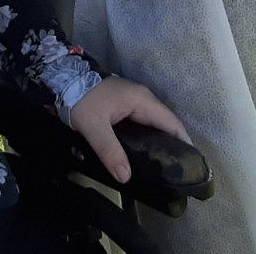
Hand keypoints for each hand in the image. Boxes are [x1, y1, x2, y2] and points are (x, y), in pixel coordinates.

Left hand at [67, 77, 191, 184]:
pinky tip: (147, 152)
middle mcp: (144, 97)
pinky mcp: (127, 103)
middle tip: (179, 171)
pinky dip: (151, 136)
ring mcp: (136, 99)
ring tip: (166, 166)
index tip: (192, 165)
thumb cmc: (81, 99)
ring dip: (163, 141)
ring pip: (157, 122)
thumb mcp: (93, 127)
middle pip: (167, 123)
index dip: (184, 143)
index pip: (172, 123)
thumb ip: (110, 151)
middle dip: (176, 145)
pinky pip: (146, 121)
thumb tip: (126, 178)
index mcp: (142, 100)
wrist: (63, 78)